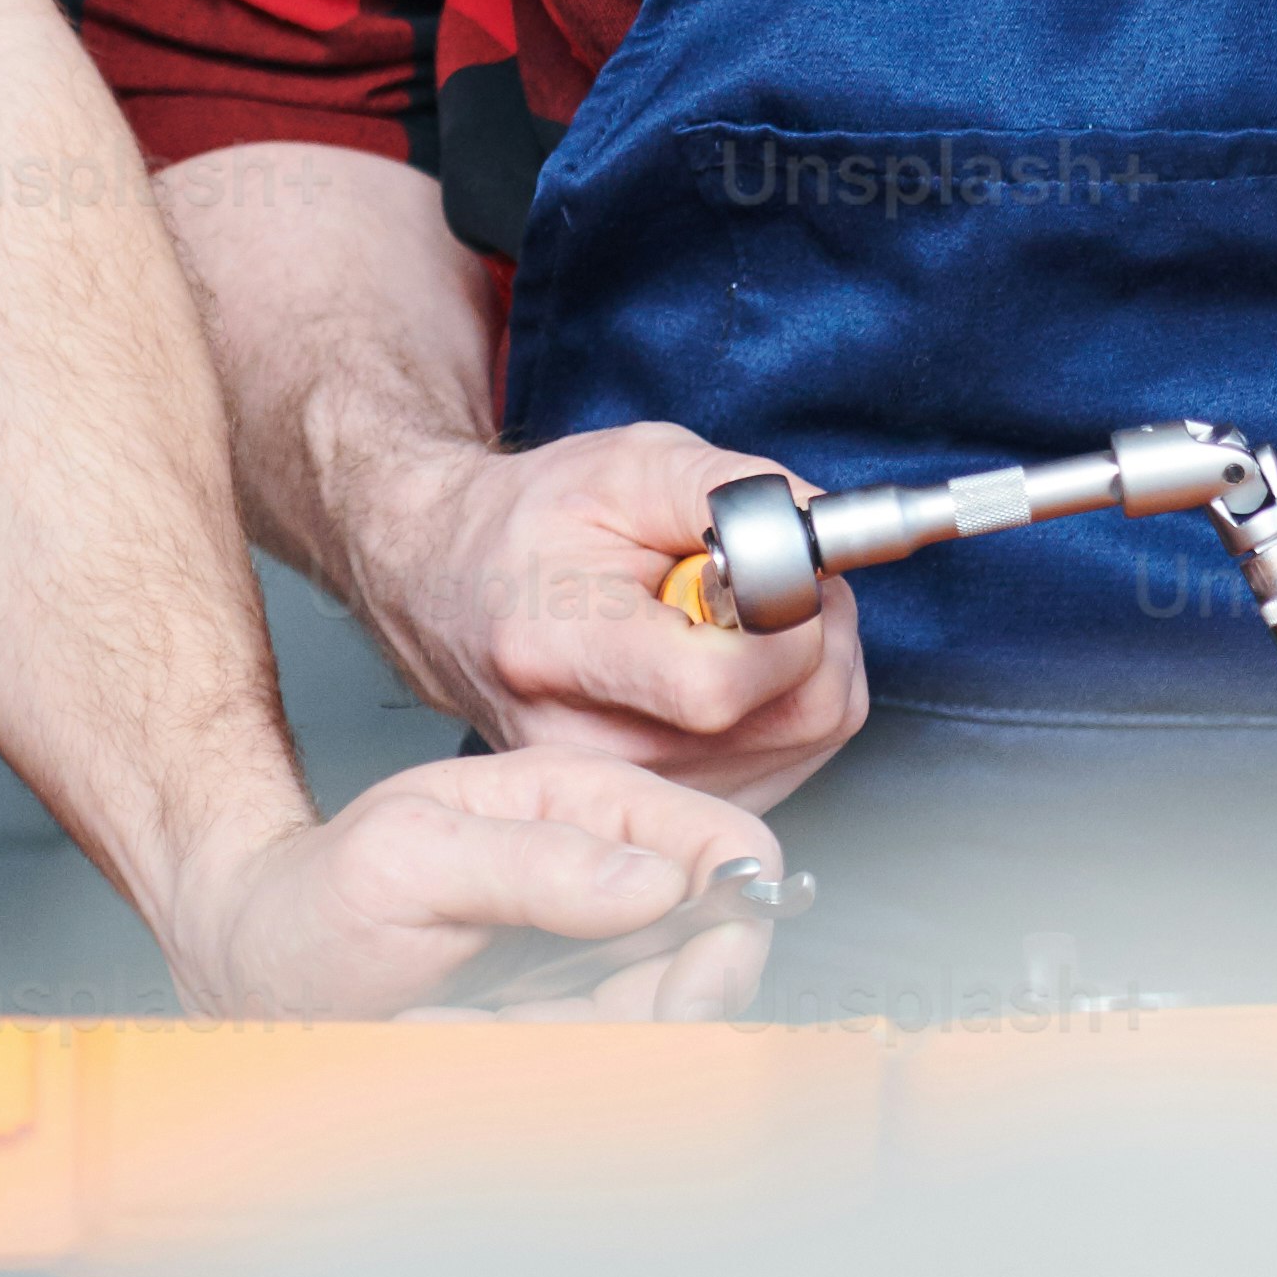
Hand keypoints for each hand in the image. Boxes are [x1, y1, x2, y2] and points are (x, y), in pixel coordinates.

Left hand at [170, 750, 795, 1023]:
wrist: (251, 966)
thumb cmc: (313, 898)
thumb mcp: (406, 859)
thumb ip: (532, 862)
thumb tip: (660, 884)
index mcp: (586, 804)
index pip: (727, 851)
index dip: (731, 922)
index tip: (683, 984)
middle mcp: (605, 876)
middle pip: (711, 958)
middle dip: (640, 1011)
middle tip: (535, 1024)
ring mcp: (588, 955)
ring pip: (656, 1026)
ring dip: (567, 1048)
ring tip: (469, 1025)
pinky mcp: (563, 1023)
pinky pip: (597, 1067)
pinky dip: (537, 1074)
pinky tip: (464, 1046)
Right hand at [336, 421, 867, 804]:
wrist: (449, 585)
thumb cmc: (532, 524)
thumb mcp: (630, 465)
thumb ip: (738, 492)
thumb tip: (827, 538)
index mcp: (556, 647)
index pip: (716, 688)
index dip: (787, 625)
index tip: (785, 570)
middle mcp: (577, 743)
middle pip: (776, 726)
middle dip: (817, 638)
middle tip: (784, 579)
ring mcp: (611, 790)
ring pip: (796, 750)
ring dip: (809, 670)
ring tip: (746, 616)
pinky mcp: (647, 811)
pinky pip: (782, 769)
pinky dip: (789, 707)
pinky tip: (738, 663)